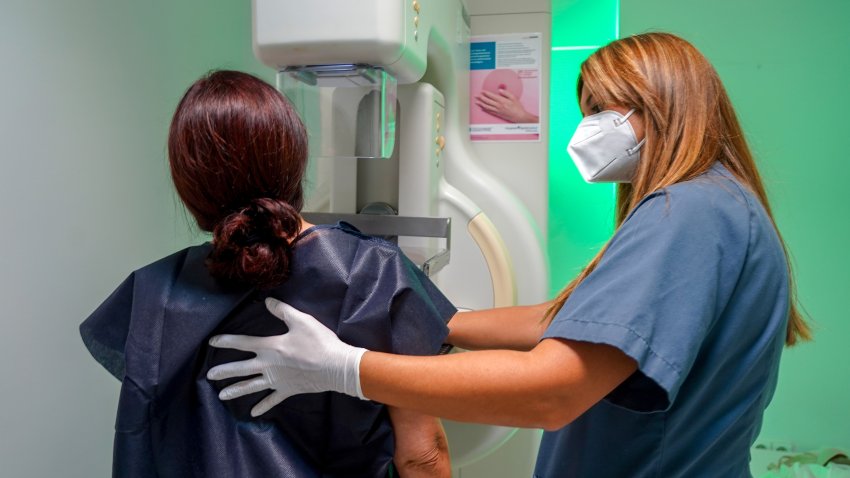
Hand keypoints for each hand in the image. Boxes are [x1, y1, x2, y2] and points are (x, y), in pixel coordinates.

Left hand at [206, 298, 366, 416]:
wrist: (336, 366)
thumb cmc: (318, 342)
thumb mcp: (301, 320)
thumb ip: (282, 311)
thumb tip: (267, 301)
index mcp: (270, 347)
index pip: (243, 343)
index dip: (227, 341)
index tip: (212, 342)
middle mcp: (269, 365)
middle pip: (241, 368)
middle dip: (224, 371)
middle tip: (209, 376)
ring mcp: (277, 380)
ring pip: (251, 386)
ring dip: (236, 390)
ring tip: (222, 395)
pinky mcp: (287, 390)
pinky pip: (272, 399)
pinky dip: (262, 406)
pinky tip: (253, 412)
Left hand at [475, 89, 538, 123]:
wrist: (519, 116)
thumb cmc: (517, 107)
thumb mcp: (513, 98)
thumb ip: (506, 93)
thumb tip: (499, 90)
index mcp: (502, 101)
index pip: (492, 96)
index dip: (486, 93)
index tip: (482, 91)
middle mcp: (498, 106)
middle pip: (487, 101)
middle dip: (481, 98)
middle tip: (476, 96)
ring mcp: (497, 111)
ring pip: (487, 107)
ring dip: (481, 104)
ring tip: (476, 101)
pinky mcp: (498, 114)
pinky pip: (490, 112)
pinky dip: (485, 109)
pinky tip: (482, 108)